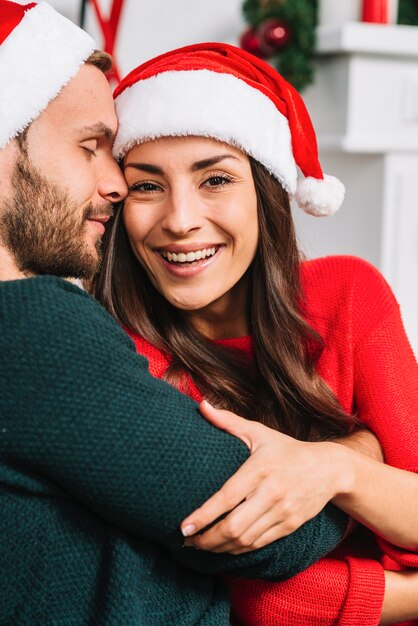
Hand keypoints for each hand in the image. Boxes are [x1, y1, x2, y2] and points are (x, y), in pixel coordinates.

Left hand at [181, 401, 346, 553]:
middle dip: (206, 539)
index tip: (184, 526)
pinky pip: (259, 544)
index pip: (227, 498)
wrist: (329, 469)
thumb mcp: (259, 432)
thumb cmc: (287, 449)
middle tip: (187, 540)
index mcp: (259, 469)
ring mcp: (282, 512)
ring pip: (245, 540)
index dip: (204, 516)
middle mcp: (271, 493)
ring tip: (200, 545)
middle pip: (234, 526)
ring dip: (219, 548)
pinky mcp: (290, 525)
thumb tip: (202, 405)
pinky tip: (224, 547)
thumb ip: (228, 421)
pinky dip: (238, 550)